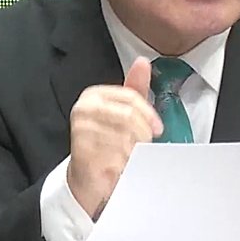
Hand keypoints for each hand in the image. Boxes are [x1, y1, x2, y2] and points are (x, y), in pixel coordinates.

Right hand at [67, 57, 162, 218]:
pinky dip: (123, 165)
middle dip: (142, 135)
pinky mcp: (81, 151)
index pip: (130, 96)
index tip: (158, 129)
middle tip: (143, 147)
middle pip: (129, 116)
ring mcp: (81, 129)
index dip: (149, 113)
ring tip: (128, 157)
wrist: (86, 178)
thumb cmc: (107, 143)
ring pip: (124, 137)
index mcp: (94, 94)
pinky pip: (115, 156)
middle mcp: (84, 108)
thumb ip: (134, 88)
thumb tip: (142, 62)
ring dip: (133, 152)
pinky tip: (119, 167)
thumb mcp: (123, 112)